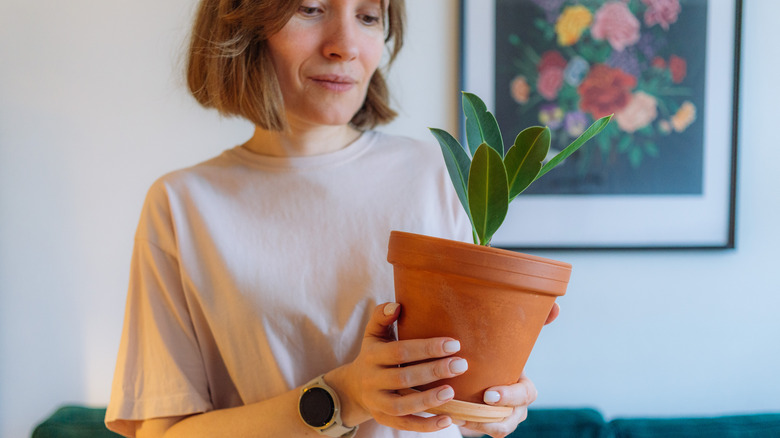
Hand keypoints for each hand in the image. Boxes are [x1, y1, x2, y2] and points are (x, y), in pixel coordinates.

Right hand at [329, 302, 467, 431]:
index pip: (400, 351)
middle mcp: (372, 380)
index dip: (426, 348)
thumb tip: (397, 305)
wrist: (354, 387)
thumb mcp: (373, 334)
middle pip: (403, 378)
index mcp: (372, 355)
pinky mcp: (384, 419)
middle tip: (461, 365)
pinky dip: (426, 425)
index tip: (453, 344)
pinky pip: (405, 425)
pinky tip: (448, 420)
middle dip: (434, 371)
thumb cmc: (374, 354)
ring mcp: (377, 402)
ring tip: (452, 392)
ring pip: (401, 406)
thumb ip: (382, 316)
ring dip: (428, 400)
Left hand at [458, 302, 559, 437]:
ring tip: (458, 416)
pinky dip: (465, 426)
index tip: (489, 393)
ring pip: (495, 429)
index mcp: (523, 387)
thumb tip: (557, 306)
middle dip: (495, 417)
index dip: (510, 397)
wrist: (478, 373)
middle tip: (471, 408)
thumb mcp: (511, 341)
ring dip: (478, 425)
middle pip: (511, 418)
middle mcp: (515, 407)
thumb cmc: (497, 355)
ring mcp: (500, 418)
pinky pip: (476, 431)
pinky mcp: (482, 425)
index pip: (525, 395)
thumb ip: (533, 324)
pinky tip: (449, 416)